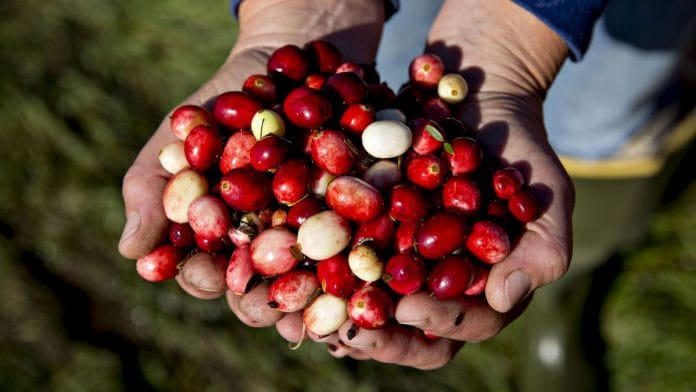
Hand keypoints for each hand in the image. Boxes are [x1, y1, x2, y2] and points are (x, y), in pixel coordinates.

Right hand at [117, 0, 385, 340]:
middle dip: (259, 305)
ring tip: (312, 314)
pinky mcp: (353, 222)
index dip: (204, 279)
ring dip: (310, 307)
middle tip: (266, 304)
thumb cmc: (222, 106)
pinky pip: (355, 255)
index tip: (208, 274)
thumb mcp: (180, 139)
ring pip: (308, 288)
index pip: (205, 274)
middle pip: (258, 295)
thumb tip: (131, 252)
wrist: (284, 62)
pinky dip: (355, 272)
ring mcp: (309, 240)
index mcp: (220, 240)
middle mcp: (264, 250)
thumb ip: (152, 191)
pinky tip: (356, 287)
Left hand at [324, 0, 573, 367]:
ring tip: (309, 319)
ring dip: (337, 317)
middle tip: (348, 331)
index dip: (436, 323)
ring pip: (367, 304)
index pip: (461, 326)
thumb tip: (504, 299)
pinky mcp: (367, 229)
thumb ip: (543, 250)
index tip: (407, 305)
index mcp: (481, 289)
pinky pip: (339, 258)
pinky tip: (295, 270)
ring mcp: (400, 259)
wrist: (478, 98)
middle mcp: (436, 283)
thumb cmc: (520, 151)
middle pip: (407, 331)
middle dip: (378, 337)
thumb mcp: (547, 196)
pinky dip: (319, 268)